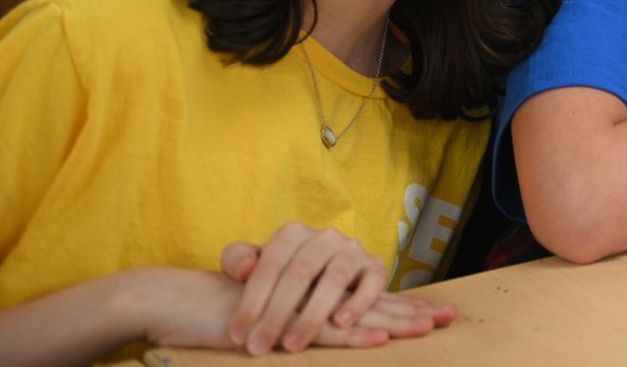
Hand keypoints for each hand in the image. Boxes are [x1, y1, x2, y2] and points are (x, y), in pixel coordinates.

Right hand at [131, 265, 446, 353]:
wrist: (178, 303)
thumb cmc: (221, 312)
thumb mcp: (268, 318)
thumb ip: (298, 318)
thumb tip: (333, 329)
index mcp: (313, 289)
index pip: (364, 297)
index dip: (400, 306)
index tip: (437, 314)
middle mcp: (311, 287)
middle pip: (369, 301)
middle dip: (410, 313)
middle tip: (449, 318)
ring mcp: (298, 302)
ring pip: (353, 314)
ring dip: (391, 323)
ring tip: (426, 329)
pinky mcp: (282, 320)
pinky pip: (323, 330)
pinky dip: (353, 334)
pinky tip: (378, 339)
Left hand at [221, 223, 454, 353]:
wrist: (322, 272)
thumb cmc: (281, 274)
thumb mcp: (255, 262)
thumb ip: (238, 259)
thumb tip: (244, 270)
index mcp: (293, 233)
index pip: (269, 265)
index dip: (251, 302)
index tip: (237, 336)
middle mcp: (325, 237)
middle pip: (300, 273)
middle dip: (276, 314)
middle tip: (259, 347)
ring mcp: (353, 250)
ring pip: (334, 279)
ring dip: (312, 315)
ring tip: (293, 345)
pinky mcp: (376, 266)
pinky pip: (372, 283)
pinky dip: (358, 303)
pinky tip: (340, 324)